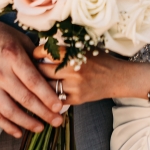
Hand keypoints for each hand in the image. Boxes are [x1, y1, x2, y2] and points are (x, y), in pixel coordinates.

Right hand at [0, 22, 64, 137]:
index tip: (60, 107)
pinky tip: (18, 132)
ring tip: (40, 128)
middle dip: (44, 113)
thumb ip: (34, 56)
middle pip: (25, 99)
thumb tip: (50, 72)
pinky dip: (6, 126)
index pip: (34, 82)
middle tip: (57, 121)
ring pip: (9, 111)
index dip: (48, 97)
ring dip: (27, 123)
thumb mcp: (18, 38)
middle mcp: (0, 73)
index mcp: (12, 56)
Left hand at [33, 47, 149, 104]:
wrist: (117, 77)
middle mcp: (72, 70)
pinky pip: (56, 98)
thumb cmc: (99, 60)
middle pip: (41, 70)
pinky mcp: (76, 99)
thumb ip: (64, 51)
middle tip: (31, 69)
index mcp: (72, 54)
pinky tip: (48, 93)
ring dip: (40, 84)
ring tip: (37, 81)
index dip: (35, 53)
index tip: (34, 55)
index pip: (44, 52)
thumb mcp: (83, 50)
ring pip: (46, 86)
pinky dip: (50, 96)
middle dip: (34, 69)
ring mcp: (74, 86)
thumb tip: (41, 51)